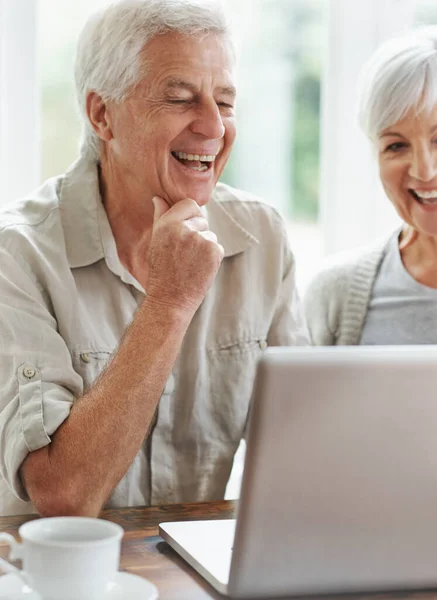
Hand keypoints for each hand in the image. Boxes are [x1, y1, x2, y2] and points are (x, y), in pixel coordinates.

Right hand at [145, 196, 223, 314]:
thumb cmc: (161, 271)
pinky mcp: (215, 251)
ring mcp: (202, 240)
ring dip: (204, 246)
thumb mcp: (156, 242)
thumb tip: (159, 198)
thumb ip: (160, 217)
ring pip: (210, 234)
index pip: (190, 204)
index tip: (185, 230)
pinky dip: (211, 257)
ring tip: (190, 263)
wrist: (170, 299)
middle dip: (197, 232)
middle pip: (202, 219)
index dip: (190, 216)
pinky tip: (199, 268)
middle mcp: (185, 229)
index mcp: (168, 224)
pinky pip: (217, 247)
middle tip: (185, 254)